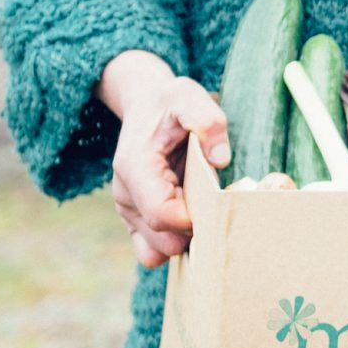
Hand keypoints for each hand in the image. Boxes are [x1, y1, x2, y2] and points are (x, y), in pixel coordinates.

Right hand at [99, 53, 229, 268]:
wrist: (147, 107)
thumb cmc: (169, 102)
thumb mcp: (188, 96)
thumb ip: (207, 119)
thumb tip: (220, 159)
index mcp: (135, 166)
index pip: (161, 213)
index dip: (192, 217)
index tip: (217, 201)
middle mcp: (126, 193)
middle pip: (162, 237)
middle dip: (195, 231)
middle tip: (219, 209)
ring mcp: (130, 210)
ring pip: (158, 249)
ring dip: (187, 240)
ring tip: (206, 211)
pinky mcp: (137, 220)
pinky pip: (152, 251)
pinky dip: (176, 244)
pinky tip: (193, 222)